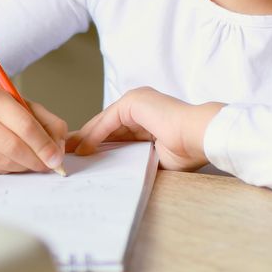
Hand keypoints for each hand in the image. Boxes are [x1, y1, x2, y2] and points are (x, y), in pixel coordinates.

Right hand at [0, 86, 67, 173]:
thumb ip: (49, 124)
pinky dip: (9, 170)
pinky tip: (11, 160)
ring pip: (5, 162)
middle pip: (14, 147)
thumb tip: (58, 152)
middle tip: (48, 166)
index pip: (25, 126)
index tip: (57, 158)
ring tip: (30, 161)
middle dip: (36, 160)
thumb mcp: (25, 106)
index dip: (44, 145)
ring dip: (24, 166)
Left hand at [69, 87, 223, 170]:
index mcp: (148, 116)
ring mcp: (136, 100)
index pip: (116, 131)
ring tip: (70, 154)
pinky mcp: (133, 102)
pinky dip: (94, 135)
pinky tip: (83, 150)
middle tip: (69, 155)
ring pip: (104, 123)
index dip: (99, 144)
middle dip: (86, 140)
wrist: (201, 138)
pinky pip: (108, 121)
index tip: (84, 158)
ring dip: (86, 139)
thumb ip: (134, 157)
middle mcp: (141, 105)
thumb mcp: (153, 156)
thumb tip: (118, 171)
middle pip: (106, 125)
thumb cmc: (187, 150)